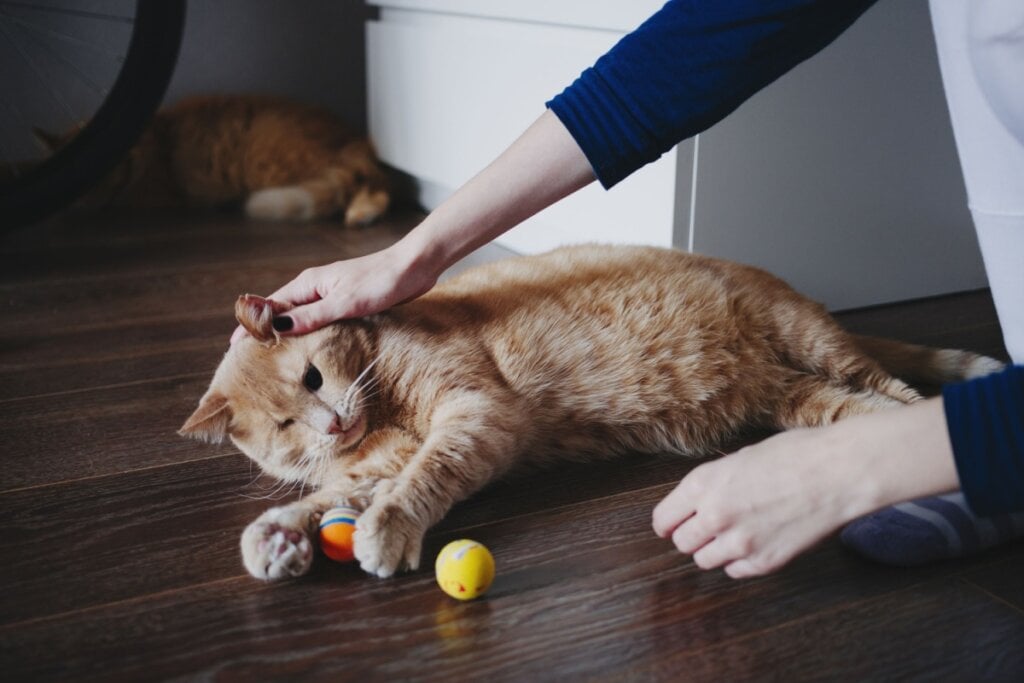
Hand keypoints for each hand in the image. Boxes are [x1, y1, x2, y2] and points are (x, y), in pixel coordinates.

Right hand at [230, 241, 439, 342]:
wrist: (415, 266)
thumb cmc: (381, 280)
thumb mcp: (344, 302)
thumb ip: (312, 315)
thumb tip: (276, 325)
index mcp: (309, 283)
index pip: (271, 306)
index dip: (253, 326)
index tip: (235, 346)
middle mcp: (316, 288)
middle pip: (283, 312)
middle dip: (266, 332)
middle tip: (249, 360)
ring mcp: (332, 295)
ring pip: (302, 318)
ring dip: (288, 334)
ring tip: (275, 359)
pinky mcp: (349, 303)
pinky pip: (321, 321)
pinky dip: (310, 334)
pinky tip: (311, 349)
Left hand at [651, 399, 958, 577]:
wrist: (838, 473)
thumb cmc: (795, 455)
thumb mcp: (740, 457)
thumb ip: (714, 482)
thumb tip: (700, 499)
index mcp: (703, 484)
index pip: (663, 518)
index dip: (667, 522)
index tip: (671, 524)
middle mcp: (715, 516)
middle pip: (681, 543)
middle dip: (690, 536)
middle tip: (704, 529)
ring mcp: (740, 543)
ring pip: (704, 561)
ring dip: (713, 550)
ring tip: (732, 535)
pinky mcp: (765, 562)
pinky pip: (735, 572)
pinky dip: (739, 562)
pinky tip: (753, 544)